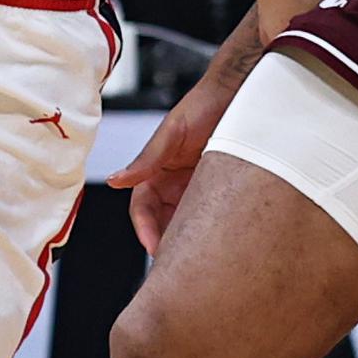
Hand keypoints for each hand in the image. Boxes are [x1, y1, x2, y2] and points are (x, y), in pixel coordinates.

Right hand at [109, 61, 244, 253]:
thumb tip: (117, 180)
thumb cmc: (203, 104)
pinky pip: (214, 215)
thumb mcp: (173, 132)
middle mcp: (175, 182)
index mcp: (156, 170)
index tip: (156, 249)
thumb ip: (147, 159)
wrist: (241, 91)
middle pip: (164, 221)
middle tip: (178, 266)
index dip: (146, 230)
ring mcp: (199, 187)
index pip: (143, 209)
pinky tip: (221, 242)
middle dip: (167, 243)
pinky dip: (213, 230)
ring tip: (199, 260)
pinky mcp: (222, 189)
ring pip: (188, 222)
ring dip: (190, 240)